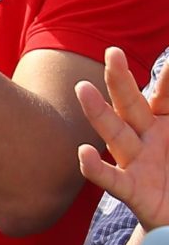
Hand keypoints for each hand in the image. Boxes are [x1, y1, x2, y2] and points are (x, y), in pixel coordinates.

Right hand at [77, 46, 168, 230]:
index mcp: (166, 124)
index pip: (166, 96)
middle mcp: (147, 139)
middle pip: (130, 105)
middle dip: (120, 80)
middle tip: (112, 53)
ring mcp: (137, 163)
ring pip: (115, 135)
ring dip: (98, 113)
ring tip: (82, 89)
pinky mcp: (134, 192)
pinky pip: (112, 179)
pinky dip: (95, 168)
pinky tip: (84, 153)